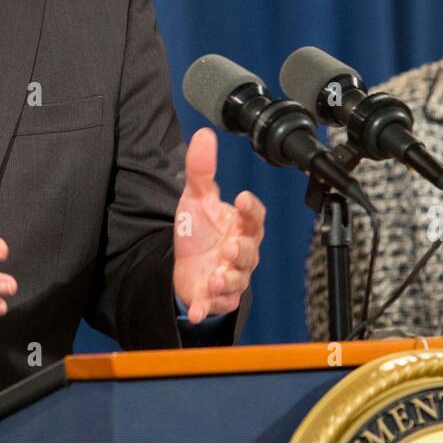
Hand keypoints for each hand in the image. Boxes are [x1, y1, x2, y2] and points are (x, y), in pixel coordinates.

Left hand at [172, 128, 265, 323]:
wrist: (188, 265)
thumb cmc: (201, 230)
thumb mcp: (197, 197)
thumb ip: (202, 169)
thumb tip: (204, 134)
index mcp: (241, 226)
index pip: (254, 216)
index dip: (252, 208)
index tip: (244, 197)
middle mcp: (241, 253)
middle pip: (250, 253)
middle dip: (242, 251)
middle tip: (231, 247)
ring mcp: (230, 277)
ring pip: (237, 281)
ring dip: (227, 280)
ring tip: (215, 276)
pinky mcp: (215, 298)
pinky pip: (215, 305)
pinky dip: (206, 308)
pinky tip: (197, 309)